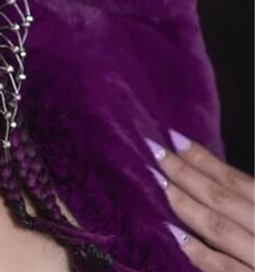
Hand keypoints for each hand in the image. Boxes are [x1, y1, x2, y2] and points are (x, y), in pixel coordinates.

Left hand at [145, 128, 253, 270]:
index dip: (207, 160)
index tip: (176, 139)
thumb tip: (228, 180)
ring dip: (185, 205)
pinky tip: (178, 237)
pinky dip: (202, 255)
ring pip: (221, 230)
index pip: (240, 182)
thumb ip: (253, 197)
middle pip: (224, 200)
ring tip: (158, 182)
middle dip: (186, 174)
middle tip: (154, 152)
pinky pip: (229, 271)